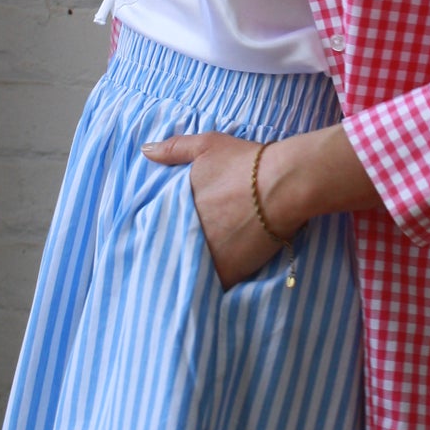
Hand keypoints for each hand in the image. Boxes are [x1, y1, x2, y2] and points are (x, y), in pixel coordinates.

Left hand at [142, 129, 291, 290]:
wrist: (283, 185)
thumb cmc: (246, 162)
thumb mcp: (207, 146)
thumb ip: (174, 149)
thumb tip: (146, 150)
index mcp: (176, 206)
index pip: (159, 225)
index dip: (167, 229)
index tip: (175, 231)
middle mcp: (186, 233)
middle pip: (175, 248)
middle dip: (181, 248)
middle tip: (192, 249)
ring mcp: (206, 255)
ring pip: (193, 268)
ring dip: (196, 268)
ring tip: (205, 267)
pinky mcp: (227, 272)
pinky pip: (215, 284)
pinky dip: (217, 282)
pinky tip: (223, 277)